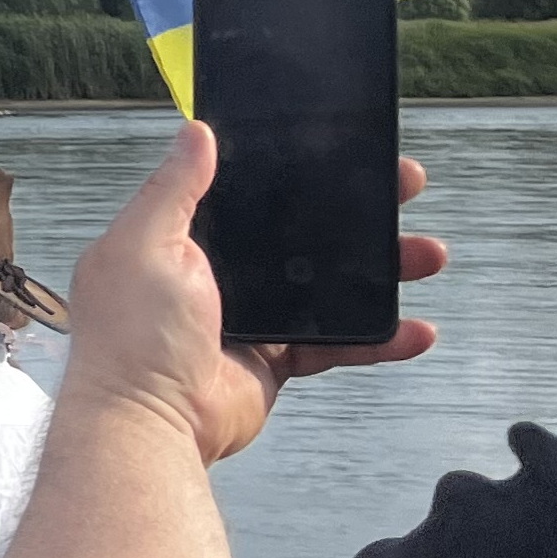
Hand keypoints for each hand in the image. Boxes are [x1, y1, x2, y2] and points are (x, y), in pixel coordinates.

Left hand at [65, 119, 444, 465]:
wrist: (146, 424)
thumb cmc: (130, 338)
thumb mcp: (146, 244)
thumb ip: (174, 189)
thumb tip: (195, 132)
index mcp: (179, 240)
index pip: (248, 193)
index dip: (296, 172)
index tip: (344, 154)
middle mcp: (213, 275)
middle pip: (299, 235)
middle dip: (356, 216)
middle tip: (403, 193)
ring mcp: (248, 318)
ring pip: (327, 285)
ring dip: (380, 272)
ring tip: (425, 256)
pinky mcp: (273, 359)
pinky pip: (335, 342)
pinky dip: (377, 338)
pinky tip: (413, 330)